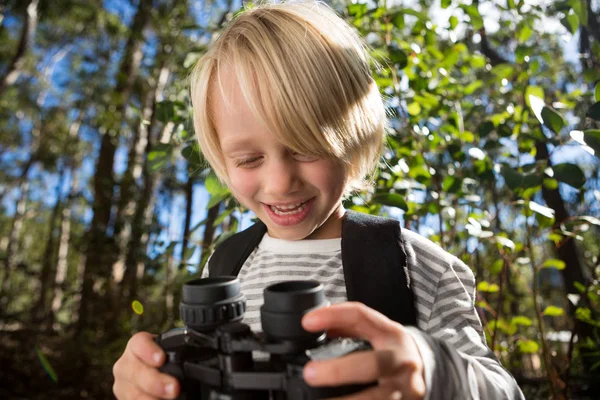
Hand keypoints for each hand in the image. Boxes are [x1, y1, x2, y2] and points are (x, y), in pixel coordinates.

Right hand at [112, 332, 179, 398]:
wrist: (152, 378)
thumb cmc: (165, 363)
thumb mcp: (170, 355)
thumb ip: (181, 353)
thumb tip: (207, 357)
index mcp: (137, 346)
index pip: (138, 343)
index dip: (148, 350)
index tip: (161, 359)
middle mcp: (126, 364)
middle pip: (134, 371)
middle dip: (155, 382)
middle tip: (174, 388)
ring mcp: (122, 384)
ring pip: (132, 393)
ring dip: (150, 398)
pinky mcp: (124, 399)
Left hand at [302, 302, 425, 399]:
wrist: (426, 371)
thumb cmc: (391, 350)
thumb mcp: (376, 332)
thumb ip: (348, 327)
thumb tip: (313, 326)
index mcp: (390, 334)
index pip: (361, 316)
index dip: (333, 316)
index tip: (307, 322)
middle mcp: (399, 360)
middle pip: (370, 365)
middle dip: (338, 371)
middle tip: (310, 373)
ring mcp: (403, 388)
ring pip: (375, 398)